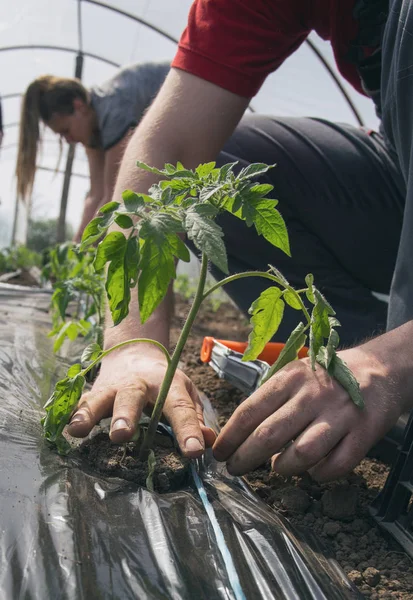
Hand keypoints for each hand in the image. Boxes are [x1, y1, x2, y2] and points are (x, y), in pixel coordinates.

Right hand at [67, 346, 215, 457]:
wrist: (134, 352)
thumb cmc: (164, 382)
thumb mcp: (185, 392)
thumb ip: (195, 417)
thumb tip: (208, 443)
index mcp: (168, 385)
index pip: (180, 407)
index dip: (188, 429)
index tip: (194, 452)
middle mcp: (139, 385)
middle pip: (131, 398)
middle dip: (125, 416)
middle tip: (122, 434)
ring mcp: (113, 387)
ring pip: (100, 399)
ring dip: (91, 413)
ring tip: (80, 429)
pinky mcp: (94, 393)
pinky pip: (81, 402)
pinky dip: (73, 413)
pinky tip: (67, 427)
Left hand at [213, 344, 404, 480]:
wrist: (379, 369)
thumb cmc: (326, 377)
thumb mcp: (294, 374)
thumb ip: (270, 399)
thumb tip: (240, 433)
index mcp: (290, 379)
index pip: (250, 410)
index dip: (230, 436)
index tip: (219, 452)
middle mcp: (312, 396)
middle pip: (269, 435)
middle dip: (245, 457)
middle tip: (234, 470)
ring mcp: (339, 415)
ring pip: (302, 454)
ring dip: (283, 468)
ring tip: (276, 469)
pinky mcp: (363, 433)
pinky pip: (336, 465)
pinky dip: (320, 475)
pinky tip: (312, 471)